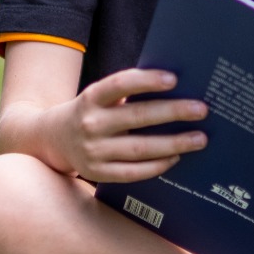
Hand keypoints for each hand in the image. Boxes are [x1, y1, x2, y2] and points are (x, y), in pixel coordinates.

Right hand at [52, 69, 208, 183]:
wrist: (52, 139)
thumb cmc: (90, 112)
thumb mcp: (99, 97)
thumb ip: (127, 93)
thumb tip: (176, 90)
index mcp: (91, 97)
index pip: (120, 84)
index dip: (147, 80)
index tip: (174, 79)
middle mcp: (90, 123)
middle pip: (137, 117)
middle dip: (173, 112)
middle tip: (201, 110)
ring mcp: (92, 151)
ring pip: (140, 148)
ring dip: (174, 143)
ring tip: (199, 138)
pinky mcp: (97, 173)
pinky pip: (133, 172)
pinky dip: (157, 165)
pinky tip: (175, 157)